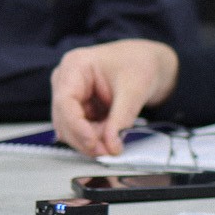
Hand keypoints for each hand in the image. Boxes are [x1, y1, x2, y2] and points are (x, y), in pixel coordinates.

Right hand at [51, 40, 178, 157]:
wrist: (149, 63)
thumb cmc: (140, 63)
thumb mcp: (134, 90)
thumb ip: (121, 119)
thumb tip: (111, 146)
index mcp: (75, 65)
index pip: (65, 101)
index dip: (76, 126)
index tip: (93, 143)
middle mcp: (67, 81)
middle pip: (65, 118)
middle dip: (86, 138)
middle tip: (109, 150)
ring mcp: (72, 96)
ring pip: (71, 129)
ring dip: (92, 140)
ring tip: (115, 141)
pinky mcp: (80, 109)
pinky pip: (82, 131)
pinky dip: (96, 138)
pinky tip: (111, 137)